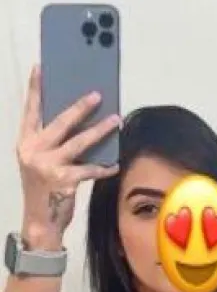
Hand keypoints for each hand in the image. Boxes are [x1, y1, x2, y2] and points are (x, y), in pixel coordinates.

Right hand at [17, 64, 119, 245]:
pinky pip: (90, 169)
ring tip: (115, 120)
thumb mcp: (39, 163)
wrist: (41, 222)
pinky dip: (104, 167)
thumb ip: (51, 144)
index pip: (31, 111)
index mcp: (25, 143)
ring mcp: (48, 166)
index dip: (36, 90)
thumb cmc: (44, 190)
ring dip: (100, 131)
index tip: (41, 68)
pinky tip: (115, 164)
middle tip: (97, 94)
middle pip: (61, 122)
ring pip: (79, 143)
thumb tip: (77, 123)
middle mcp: (34, 151)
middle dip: (80, 107)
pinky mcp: (64, 181)